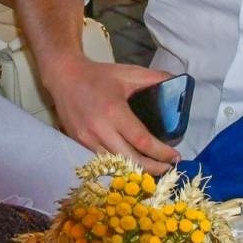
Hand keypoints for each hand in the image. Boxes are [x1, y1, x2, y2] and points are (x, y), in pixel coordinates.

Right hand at [43, 54, 179, 173]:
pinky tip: (131, 164)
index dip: (161, 153)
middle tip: (168, 168)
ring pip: (116, 165)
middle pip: (130, 160)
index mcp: (115, 111)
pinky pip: (103, 160)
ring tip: (153, 168)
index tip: (175, 156)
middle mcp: (100, 129)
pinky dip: (119, 165)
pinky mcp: (79, 143)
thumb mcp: (128, 73)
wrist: (64, 76)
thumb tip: (178, 82)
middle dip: (153, 168)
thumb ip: (154, 78)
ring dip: (136, 170)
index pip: (142, 140)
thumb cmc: (99, 75)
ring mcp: (87, 139)